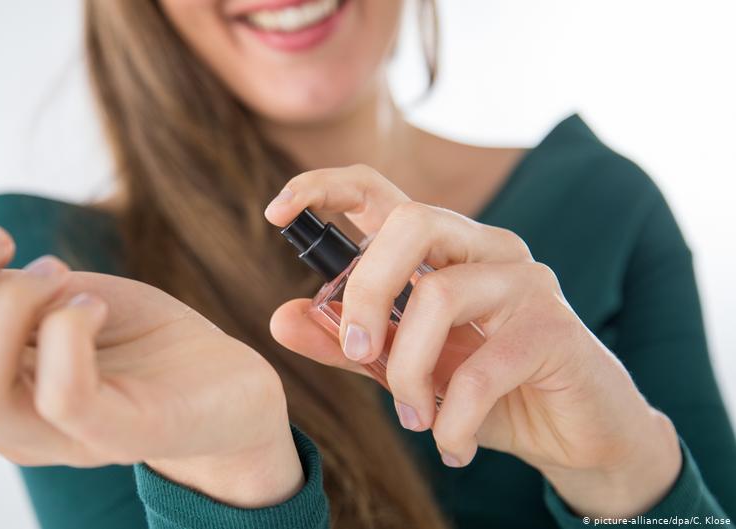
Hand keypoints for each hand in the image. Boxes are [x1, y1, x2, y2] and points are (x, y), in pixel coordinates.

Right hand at [0, 226, 302, 507]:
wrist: (225, 387)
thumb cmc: (134, 339)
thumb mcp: (49, 299)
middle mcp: (2, 420)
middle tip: (1, 245)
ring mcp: (59, 435)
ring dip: (6, 302)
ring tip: (56, 274)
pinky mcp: (123, 432)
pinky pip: (63, 397)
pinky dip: (68, 329)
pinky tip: (94, 303)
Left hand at [265, 165, 681, 517]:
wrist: (575, 435)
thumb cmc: (488, 390)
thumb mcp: (403, 368)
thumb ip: (344, 342)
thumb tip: (279, 317)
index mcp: (442, 249)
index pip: (378, 191)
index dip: (323, 188)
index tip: (275, 214)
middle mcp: (485, 247)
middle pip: (409, 225)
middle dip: (365, 291)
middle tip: (357, 353)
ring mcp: (525, 281)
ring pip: (439, 295)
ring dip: (409, 371)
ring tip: (414, 417)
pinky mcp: (554, 327)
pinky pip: (481, 368)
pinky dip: (453, 417)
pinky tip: (452, 443)